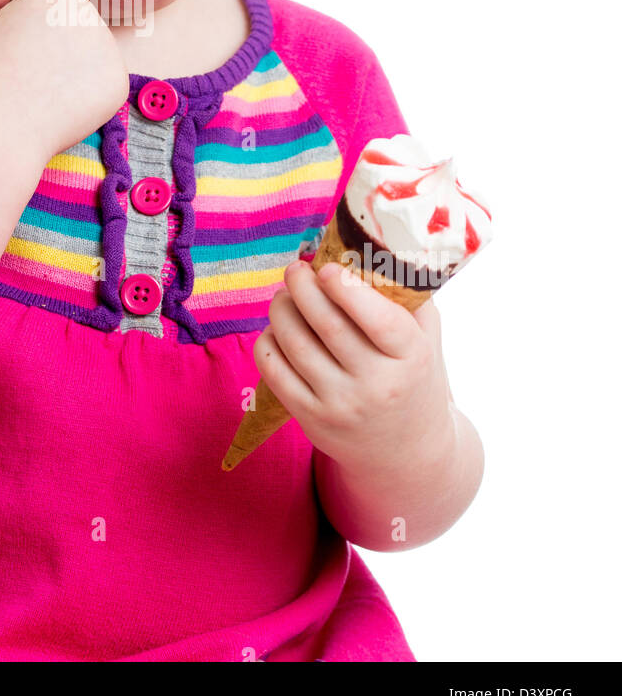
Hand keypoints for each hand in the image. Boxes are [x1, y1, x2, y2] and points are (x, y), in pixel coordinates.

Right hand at [0, 0, 135, 164]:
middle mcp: (87, 16)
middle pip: (79, 21)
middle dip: (59, 38)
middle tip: (26, 66)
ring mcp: (107, 51)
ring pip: (92, 53)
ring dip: (73, 66)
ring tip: (40, 89)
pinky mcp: (118, 83)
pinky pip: (104, 81)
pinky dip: (86, 92)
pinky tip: (58, 105)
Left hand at [253, 258, 454, 471]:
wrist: (406, 452)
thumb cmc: (414, 378)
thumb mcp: (427, 338)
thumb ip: (409, 295)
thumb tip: (373, 243)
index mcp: (412, 358)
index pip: (379, 320)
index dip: (347, 290)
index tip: (327, 267)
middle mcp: (377, 385)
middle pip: (326, 324)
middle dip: (302, 287)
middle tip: (295, 269)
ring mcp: (341, 405)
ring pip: (294, 343)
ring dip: (281, 308)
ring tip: (284, 294)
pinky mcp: (311, 420)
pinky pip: (274, 370)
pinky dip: (268, 340)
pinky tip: (277, 329)